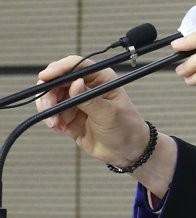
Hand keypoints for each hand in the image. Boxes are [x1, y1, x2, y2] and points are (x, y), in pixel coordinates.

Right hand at [36, 56, 177, 195]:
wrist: (127, 151)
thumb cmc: (126, 128)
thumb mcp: (109, 113)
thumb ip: (89, 99)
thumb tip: (75, 83)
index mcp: (100, 78)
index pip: (76, 65)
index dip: (59, 68)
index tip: (46, 77)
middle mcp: (86, 86)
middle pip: (57, 80)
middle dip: (49, 93)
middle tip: (48, 108)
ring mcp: (76, 101)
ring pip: (51, 97)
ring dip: (48, 109)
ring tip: (55, 123)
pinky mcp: (70, 116)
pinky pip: (53, 113)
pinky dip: (51, 119)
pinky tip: (59, 128)